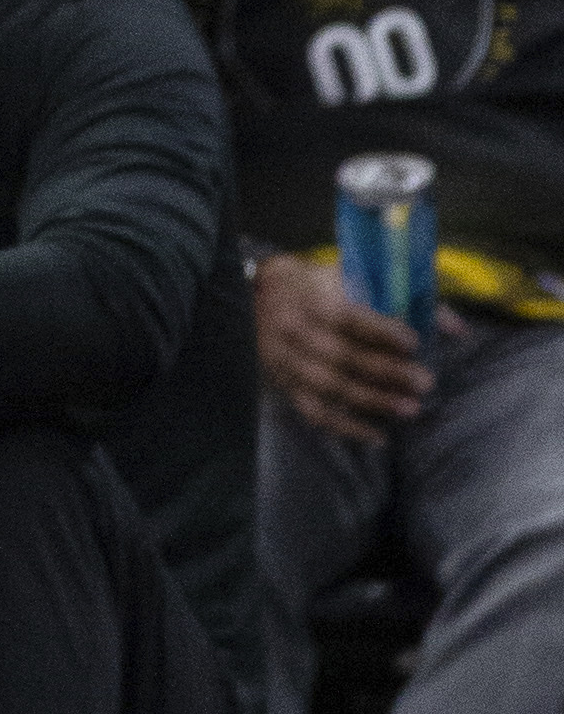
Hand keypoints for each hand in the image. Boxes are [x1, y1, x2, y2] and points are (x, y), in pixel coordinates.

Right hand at [254, 252, 433, 444]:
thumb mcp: (351, 277)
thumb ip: (404, 301)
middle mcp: (295, 330)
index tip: (414, 343)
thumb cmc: (316, 286)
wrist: (257, 295)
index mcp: (312, 298)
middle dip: (388, 372)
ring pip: (332, 387)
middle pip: (344, 356)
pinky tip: (378, 436)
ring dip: (373, 402)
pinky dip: (347, 428)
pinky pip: (316, 412)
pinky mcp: (286, 385)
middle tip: (425, 383)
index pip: (347, 317)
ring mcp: (288, 361)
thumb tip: (456, 328)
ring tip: (410, 410)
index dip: (382, 331)